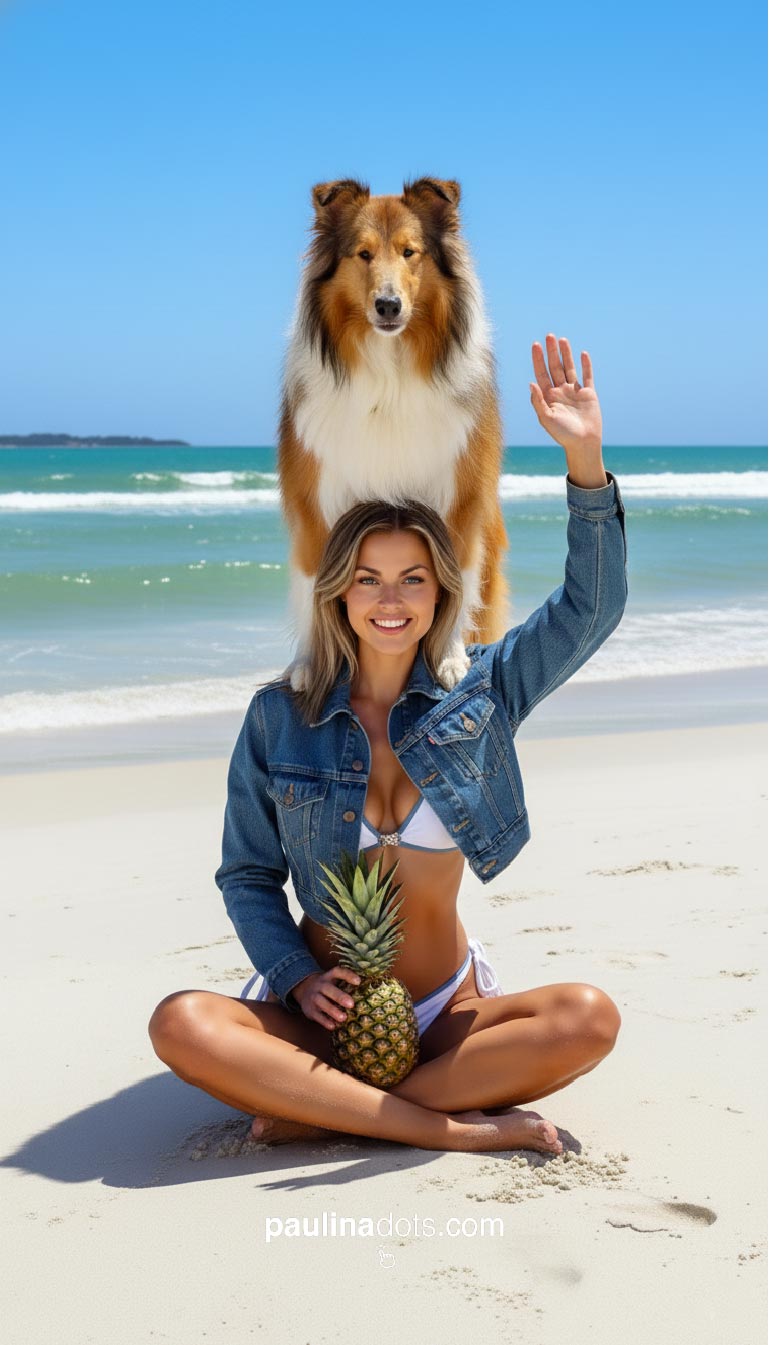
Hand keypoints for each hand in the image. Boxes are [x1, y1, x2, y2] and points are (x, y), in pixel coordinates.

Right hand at [292, 965, 361, 1029]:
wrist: (303, 990)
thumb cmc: (326, 987)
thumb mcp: (332, 981)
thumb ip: (345, 984)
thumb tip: (367, 991)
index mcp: (328, 977)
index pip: (337, 972)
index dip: (347, 975)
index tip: (359, 981)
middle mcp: (320, 985)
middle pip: (328, 989)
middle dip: (339, 996)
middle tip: (351, 1004)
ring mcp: (313, 997)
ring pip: (322, 1003)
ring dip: (332, 1011)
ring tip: (343, 1018)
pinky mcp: (310, 1010)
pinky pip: (317, 1015)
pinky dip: (324, 1021)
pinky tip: (333, 1026)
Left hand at [529, 334, 602, 460]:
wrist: (583, 443)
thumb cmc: (563, 434)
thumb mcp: (546, 418)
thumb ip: (538, 401)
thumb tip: (531, 382)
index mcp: (549, 397)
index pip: (541, 373)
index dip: (538, 359)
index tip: (536, 345)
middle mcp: (560, 391)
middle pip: (555, 367)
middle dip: (551, 352)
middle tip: (548, 336)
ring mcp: (574, 391)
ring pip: (569, 368)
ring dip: (566, 354)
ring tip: (562, 340)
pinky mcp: (588, 394)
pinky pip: (587, 376)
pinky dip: (586, 365)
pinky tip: (582, 353)